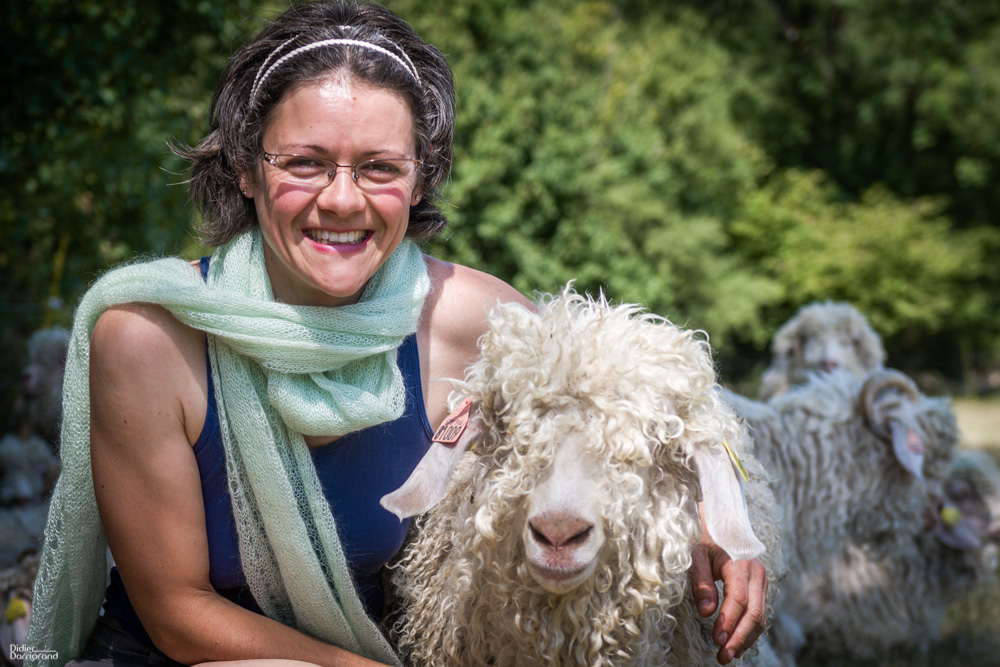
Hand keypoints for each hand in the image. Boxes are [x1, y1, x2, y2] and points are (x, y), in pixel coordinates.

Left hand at [689, 514, 767, 663]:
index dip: (728, 622)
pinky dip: (749, 630)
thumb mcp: (695, 554)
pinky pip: (759, 612)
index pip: (738, 599)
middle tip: (723, 657)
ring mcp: (760, 580)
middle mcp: (756, 573)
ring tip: (728, 655)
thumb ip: (700, 582)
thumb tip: (707, 612)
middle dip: (740, 638)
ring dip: (745, 638)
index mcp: (741, 562)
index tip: (716, 641)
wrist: (718, 519)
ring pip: (760, 616)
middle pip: (755, 613)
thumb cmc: (702, 536)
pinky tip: (737, 643)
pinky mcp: (758, 587)